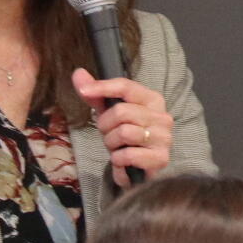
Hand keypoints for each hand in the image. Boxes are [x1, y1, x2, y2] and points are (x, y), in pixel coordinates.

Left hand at [74, 67, 173, 185]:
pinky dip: (118, 161)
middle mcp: (162, 116)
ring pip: (123, 133)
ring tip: (117, 149)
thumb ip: (96, 94)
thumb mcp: (109, 114)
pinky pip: (128, 155)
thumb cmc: (126, 137)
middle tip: (109, 135)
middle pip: (121, 111)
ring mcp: (164, 137)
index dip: (103, 87)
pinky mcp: (161, 158)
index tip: (84, 91)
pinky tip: (123, 162)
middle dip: (106, 126)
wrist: (139, 168)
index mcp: (152, 100)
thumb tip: (78, 73)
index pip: (126, 86)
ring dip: (112, 144)